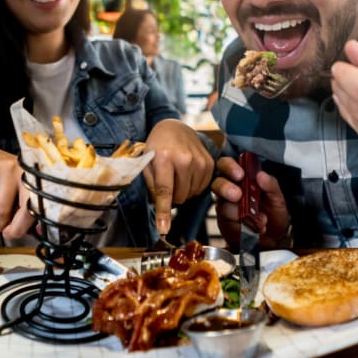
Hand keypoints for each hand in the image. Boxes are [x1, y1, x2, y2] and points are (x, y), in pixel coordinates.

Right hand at [0, 145, 33, 239]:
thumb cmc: (4, 182)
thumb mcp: (20, 193)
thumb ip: (28, 211)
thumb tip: (34, 232)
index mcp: (38, 178)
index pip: (44, 204)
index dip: (38, 222)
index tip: (28, 233)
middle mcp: (26, 170)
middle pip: (27, 207)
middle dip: (17, 227)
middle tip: (9, 233)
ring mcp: (7, 168)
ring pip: (2, 210)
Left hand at [143, 119, 214, 233]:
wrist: (174, 128)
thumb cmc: (157, 147)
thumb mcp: (146, 163)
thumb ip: (150, 185)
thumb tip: (159, 211)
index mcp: (164, 158)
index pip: (164, 191)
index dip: (164, 212)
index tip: (163, 228)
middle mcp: (185, 159)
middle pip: (180, 197)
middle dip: (172, 197)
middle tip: (166, 182)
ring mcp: (200, 161)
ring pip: (191, 194)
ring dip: (183, 191)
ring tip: (176, 174)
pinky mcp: (210, 163)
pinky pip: (202, 188)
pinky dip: (192, 186)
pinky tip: (187, 174)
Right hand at [211, 156, 289, 248]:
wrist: (273, 240)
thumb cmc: (274, 216)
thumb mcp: (278, 199)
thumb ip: (271, 186)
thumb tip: (261, 175)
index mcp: (242, 180)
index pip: (228, 166)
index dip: (230, 167)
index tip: (240, 174)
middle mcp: (230, 191)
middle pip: (217, 183)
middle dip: (225, 187)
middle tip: (238, 195)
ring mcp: (225, 208)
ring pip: (222, 205)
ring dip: (240, 212)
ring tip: (260, 219)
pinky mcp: (225, 224)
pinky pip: (228, 223)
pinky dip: (243, 226)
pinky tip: (255, 228)